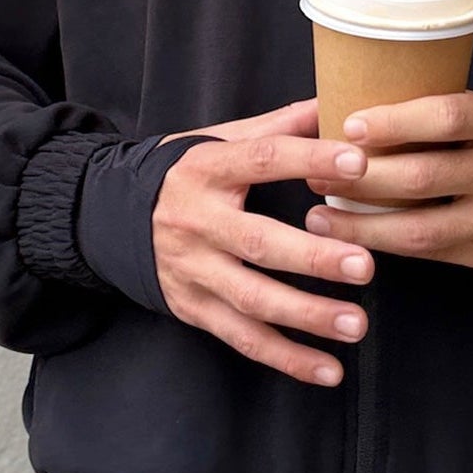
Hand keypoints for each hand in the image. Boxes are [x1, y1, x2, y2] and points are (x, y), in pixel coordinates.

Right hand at [151, 97, 376, 387]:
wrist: (107, 216)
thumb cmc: (184, 173)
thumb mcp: (219, 140)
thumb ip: (279, 127)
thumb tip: (335, 102)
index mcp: (209, 169)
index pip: (263, 160)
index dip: (309, 158)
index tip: (358, 163)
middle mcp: (197, 221)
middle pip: (258, 242)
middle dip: (313, 257)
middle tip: (365, 265)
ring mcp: (192, 270)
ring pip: (251, 299)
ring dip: (306, 316)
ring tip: (356, 324)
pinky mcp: (192, 308)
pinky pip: (242, 338)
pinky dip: (286, 358)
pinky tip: (328, 370)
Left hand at [303, 92, 472, 269]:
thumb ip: (433, 112)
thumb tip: (347, 113)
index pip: (447, 117)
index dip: (395, 121)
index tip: (348, 126)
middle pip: (424, 177)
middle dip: (361, 177)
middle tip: (315, 171)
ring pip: (420, 228)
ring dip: (361, 224)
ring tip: (318, 216)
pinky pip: (427, 253)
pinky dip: (384, 243)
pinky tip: (351, 237)